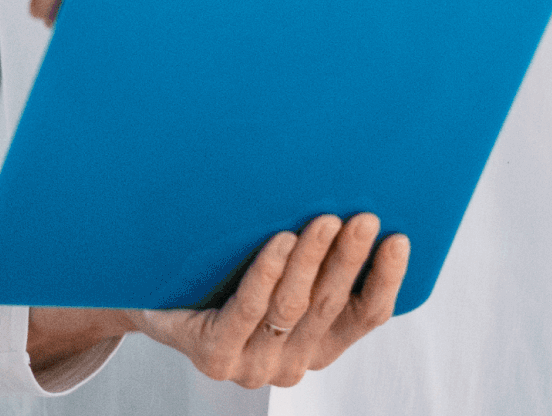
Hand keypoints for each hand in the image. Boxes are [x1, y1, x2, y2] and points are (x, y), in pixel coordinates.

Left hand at [138, 214, 407, 388]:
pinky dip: (266, 273)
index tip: (399, 238)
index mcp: (318, 344)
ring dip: (312, 260)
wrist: (152, 302)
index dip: (385, 279)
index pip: (365, 317)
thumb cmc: (224, 277)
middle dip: (349, 258)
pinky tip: (278, 241)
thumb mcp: (278, 270)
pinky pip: (248, 310)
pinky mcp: (216, 357)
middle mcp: (291, 362)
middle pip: (329, 305)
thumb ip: (313, 254)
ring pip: (292, 306)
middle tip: (364, 217)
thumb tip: (351, 186)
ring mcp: (252, 364)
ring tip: (324, 220)